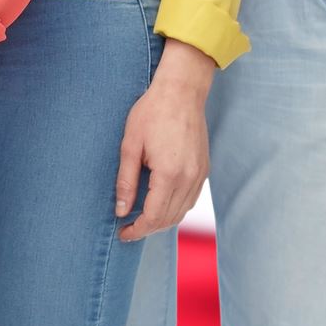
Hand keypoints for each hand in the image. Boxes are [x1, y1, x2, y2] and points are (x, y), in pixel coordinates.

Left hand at [114, 40, 214, 241]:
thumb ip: (126, 180)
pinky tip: (161, 205)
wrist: (181, 91)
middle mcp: (189, 179)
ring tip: (142, 220)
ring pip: (182, 211)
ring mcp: (200, 175)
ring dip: (162, 221)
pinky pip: (191, 199)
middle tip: (128, 229)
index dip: (137, 229)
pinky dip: (175, 208)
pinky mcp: (204, 169)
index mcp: (169, 174)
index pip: (154, 216)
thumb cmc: (152, 112)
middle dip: (148, 229)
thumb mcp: (130, 145)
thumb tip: (121, 210)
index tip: (122, 233)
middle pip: (169, 218)